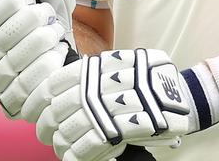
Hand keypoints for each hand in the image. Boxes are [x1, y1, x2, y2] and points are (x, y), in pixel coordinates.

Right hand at [0, 0, 76, 121]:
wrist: (66, 55)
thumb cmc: (50, 22)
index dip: (5, 7)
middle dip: (28, 23)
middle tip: (48, 14)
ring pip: (14, 66)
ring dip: (40, 43)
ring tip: (56, 32)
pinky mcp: (16, 107)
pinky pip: (29, 91)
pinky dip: (47, 66)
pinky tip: (60, 53)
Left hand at [36, 49, 212, 160]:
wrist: (182, 98)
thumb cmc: (147, 84)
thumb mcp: (120, 68)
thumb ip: (94, 76)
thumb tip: (54, 92)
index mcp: (101, 66)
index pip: (60, 80)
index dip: (44, 96)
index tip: (37, 108)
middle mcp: (104, 83)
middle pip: (62, 106)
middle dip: (48, 123)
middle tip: (45, 132)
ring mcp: (113, 106)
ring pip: (73, 126)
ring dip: (62, 140)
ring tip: (59, 145)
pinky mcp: (123, 127)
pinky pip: (91, 143)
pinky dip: (78, 153)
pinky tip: (71, 157)